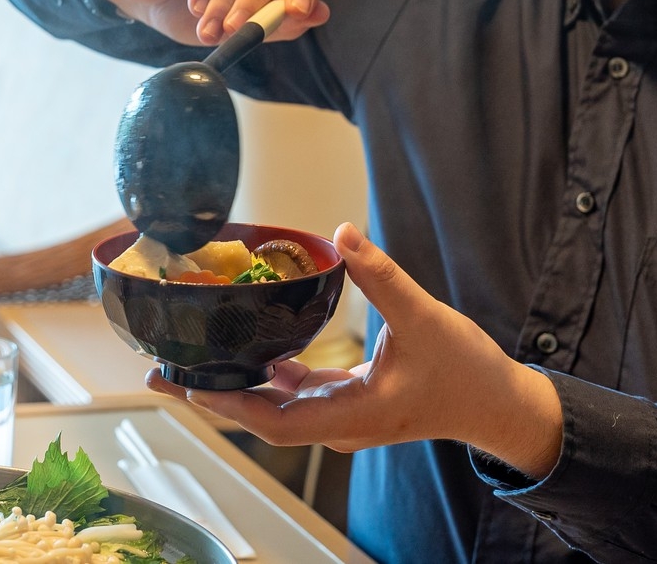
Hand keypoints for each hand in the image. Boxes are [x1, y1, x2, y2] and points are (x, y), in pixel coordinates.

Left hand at [146, 223, 565, 477]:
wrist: (496, 403)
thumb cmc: (465, 371)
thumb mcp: (425, 319)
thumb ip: (383, 277)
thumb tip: (344, 234)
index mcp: (352, 415)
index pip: (275, 421)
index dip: (229, 404)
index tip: (189, 385)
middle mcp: (339, 423)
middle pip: (261, 416)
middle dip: (211, 395)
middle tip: (161, 370)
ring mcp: (341, 415)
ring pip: (274, 405)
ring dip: (233, 384)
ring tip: (188, 358)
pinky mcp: (348, 401)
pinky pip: (296, 393)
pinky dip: (268, 373)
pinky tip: (248, 345)